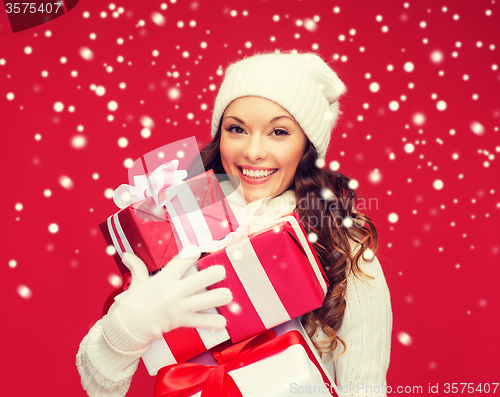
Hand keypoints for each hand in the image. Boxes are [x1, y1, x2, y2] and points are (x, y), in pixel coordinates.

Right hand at [109, 246, 230, 341]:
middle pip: (202, 279)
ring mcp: (181, 307)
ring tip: (227, 294)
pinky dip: (214, 322)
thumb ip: (136, 266)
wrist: (129, 327)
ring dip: (221, 297)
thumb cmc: (134, 302)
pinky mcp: (183, 321)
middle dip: (215, 273)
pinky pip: (203, 322)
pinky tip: (223, 320)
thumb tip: (125, 254)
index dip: (193, 253)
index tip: (199, 250)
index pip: (183, 261)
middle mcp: (175, 291)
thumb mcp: (137, 282)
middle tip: (221, 271)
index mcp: (165, 278)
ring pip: (208, 300)